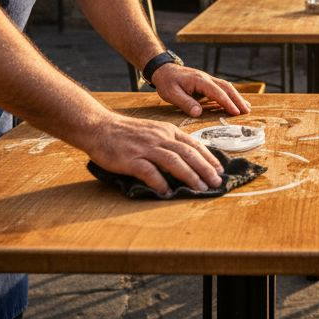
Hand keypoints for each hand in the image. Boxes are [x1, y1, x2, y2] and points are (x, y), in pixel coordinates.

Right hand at [87, 112, 223, 195]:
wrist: (99, 127)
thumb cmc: (126, 132)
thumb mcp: (153, 131)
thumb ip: (169, 143)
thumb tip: (187, 159)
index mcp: (167, 131)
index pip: (193, 144)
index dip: (208, 158)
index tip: (219, 170)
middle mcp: (159, 137)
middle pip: (188, 153)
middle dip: (205, 169)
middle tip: (216, 182)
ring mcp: (146, 147)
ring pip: (174, 161)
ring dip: (189, 176)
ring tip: (199, 188)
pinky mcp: (131, 158)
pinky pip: (149, 171)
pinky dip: (160, 182)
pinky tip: (167, 192)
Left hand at [152, 64, 251, 117]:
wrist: (164, 70)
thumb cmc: (167, 82)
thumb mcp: (172, 94)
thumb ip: (185, 103)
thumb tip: (198, 113)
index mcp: (199, 80)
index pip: (217, 92)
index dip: (227, 103)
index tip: (236, 113)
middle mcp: (207, 78)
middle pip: (227, 88)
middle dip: (238, 100)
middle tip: (247, 111)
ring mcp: (208, 80)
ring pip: (226, 87)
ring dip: (237, 97)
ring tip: (246, 108)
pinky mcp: (207, 83)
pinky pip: (222, 89)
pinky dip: (231, 95)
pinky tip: (236, 102)